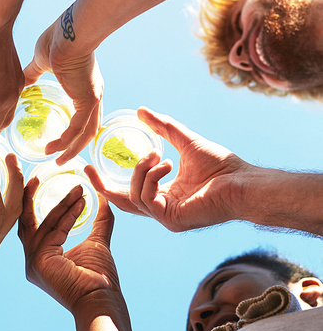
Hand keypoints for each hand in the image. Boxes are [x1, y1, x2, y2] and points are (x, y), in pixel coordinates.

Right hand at [18, 178, 118, 312]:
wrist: (102, 300)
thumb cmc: (100, 279)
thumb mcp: (98, 243)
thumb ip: (100, 221)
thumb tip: (105, 198)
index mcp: (42, 258)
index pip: (40, 225)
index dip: (52, 205)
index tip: (68, 187)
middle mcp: (32, 261)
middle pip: (28, 221)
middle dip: (31, 197)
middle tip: (39, 176)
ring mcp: (32, 262)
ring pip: (44, 223)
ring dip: (62, 204)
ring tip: (79, 189)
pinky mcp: (38, 261)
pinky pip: (52, 231)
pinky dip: (67, 214)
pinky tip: (81, 202)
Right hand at [23, 18, 102, 164]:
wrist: (69, 32)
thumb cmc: (58, 40)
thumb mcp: (42, 60)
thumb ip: (33, 73)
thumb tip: (21, 80)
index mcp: (86, 85)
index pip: (86, 114)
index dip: (76, 130)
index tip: (62, 142)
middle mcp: (94, 94)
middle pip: (89, 128)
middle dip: (76, 146)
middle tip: (60, 159)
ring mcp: (93, 97)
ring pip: (85, 133)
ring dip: (71, 149)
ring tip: (55, 160)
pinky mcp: (88, 100)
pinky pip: (77, 128)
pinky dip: (66, 141)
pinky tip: (54, 149)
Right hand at [86, 108, 248, 231]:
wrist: (242, 181)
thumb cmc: (221, 165)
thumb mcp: (184, 140)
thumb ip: (162, 127)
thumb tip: (141, 111)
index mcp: (165, 194)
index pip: (129, 192)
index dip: (107, 181)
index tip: (89, 166)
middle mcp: (163, 209)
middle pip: (122, 202)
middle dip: (103, 186)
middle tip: (89, 168)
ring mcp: (166, 217)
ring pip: (134, 196)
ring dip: (141, 171)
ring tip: (159, 155)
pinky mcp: (172, 220)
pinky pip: (147, 198)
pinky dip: (151, 178)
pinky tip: (167, 164)